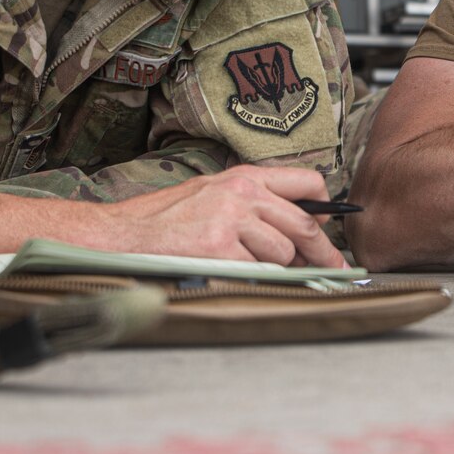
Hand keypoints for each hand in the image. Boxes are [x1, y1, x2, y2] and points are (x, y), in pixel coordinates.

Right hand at [92, 164, 347, 267]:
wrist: (120, 235)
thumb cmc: (165, 219)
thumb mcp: (212, 193)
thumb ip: (254, 202)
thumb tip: (303, 224)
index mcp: (242, 176)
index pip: (305, 183)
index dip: (323, 208)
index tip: (329, 227)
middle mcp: (240, 193)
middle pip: (302, 225)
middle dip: (321, 251)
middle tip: (334, 267)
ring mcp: (230, 219)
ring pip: (281, 253)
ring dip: (272, 267)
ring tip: (241, 263)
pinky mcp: (219, 248)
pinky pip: (257, 270)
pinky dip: (247, 277)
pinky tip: (224, 269)